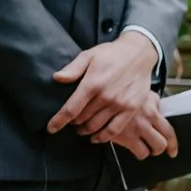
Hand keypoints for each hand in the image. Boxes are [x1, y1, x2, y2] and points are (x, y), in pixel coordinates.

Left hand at [48, 35, 174, 157]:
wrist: (139, 53)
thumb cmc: (111, 54)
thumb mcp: (89, 55)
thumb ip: (73, 69)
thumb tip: (57, 78)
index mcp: (92, 83)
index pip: (71, 109)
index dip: (59, 120)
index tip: (51, 128)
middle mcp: (105, 96)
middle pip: (82, 119)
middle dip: (72, 122)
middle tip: (70, 121)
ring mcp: (119, 104)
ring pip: (96, 126)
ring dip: (85, 130)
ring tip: (80, 128)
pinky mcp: (131, 109)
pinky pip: (114, 129)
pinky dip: (103, 137)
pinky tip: (95, 137)